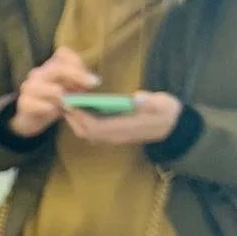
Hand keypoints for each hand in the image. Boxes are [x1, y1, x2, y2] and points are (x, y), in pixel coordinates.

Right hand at [10, 46, 94, 137]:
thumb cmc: (56, 101)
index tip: (92, 80)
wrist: (33, 118)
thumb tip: (92, 81)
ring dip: (63, 97)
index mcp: (51, 66)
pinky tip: (54, 111)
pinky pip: (39, 104)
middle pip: (58, 68)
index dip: (77, 63)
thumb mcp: (72, 90)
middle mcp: (39, 73)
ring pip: (48, 87)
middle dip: (77, 77)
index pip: (62, 54)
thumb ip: (81, 83)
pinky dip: (49, 108)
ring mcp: (30, 87)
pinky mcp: (24, 102)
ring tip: (70, 105)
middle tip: (92, 86)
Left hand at [65, 91, 182, 145]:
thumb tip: (138, 98)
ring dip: (75, 120)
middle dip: (72, 118)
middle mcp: (114, 136)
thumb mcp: (162, 103)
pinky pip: (92, 131)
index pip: (94, 126)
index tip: (70, 101)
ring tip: (69, 103)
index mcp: (123, 128)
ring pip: (87, 133)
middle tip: (63, 100)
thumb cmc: (166, 112)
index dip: (80, 116)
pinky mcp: (113, 135)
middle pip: (85, 132)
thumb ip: (150, 101)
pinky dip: (82, 121)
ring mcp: (113, 137)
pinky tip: (81, 107)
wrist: (173, 127)